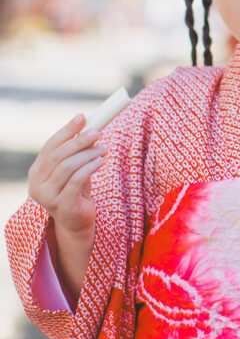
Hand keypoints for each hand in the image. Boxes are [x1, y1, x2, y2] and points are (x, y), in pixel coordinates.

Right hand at [28, 114, 104, 240]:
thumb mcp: (73, 168)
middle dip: (78, 141)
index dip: (66, 130)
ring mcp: (47, 197)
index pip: (50, 146)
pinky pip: (76, 181)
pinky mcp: (62, 206)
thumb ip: (76, 151)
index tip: (82, 117)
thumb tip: (90, 126)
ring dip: (88, 154)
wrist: (77, 221)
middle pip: (58, 155)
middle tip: (97, 132)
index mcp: (36, 172)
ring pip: (67, 167)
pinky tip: (100, 162)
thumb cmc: (75, 190)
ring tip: (103, 148)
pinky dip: (89, 168)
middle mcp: (36, 185)